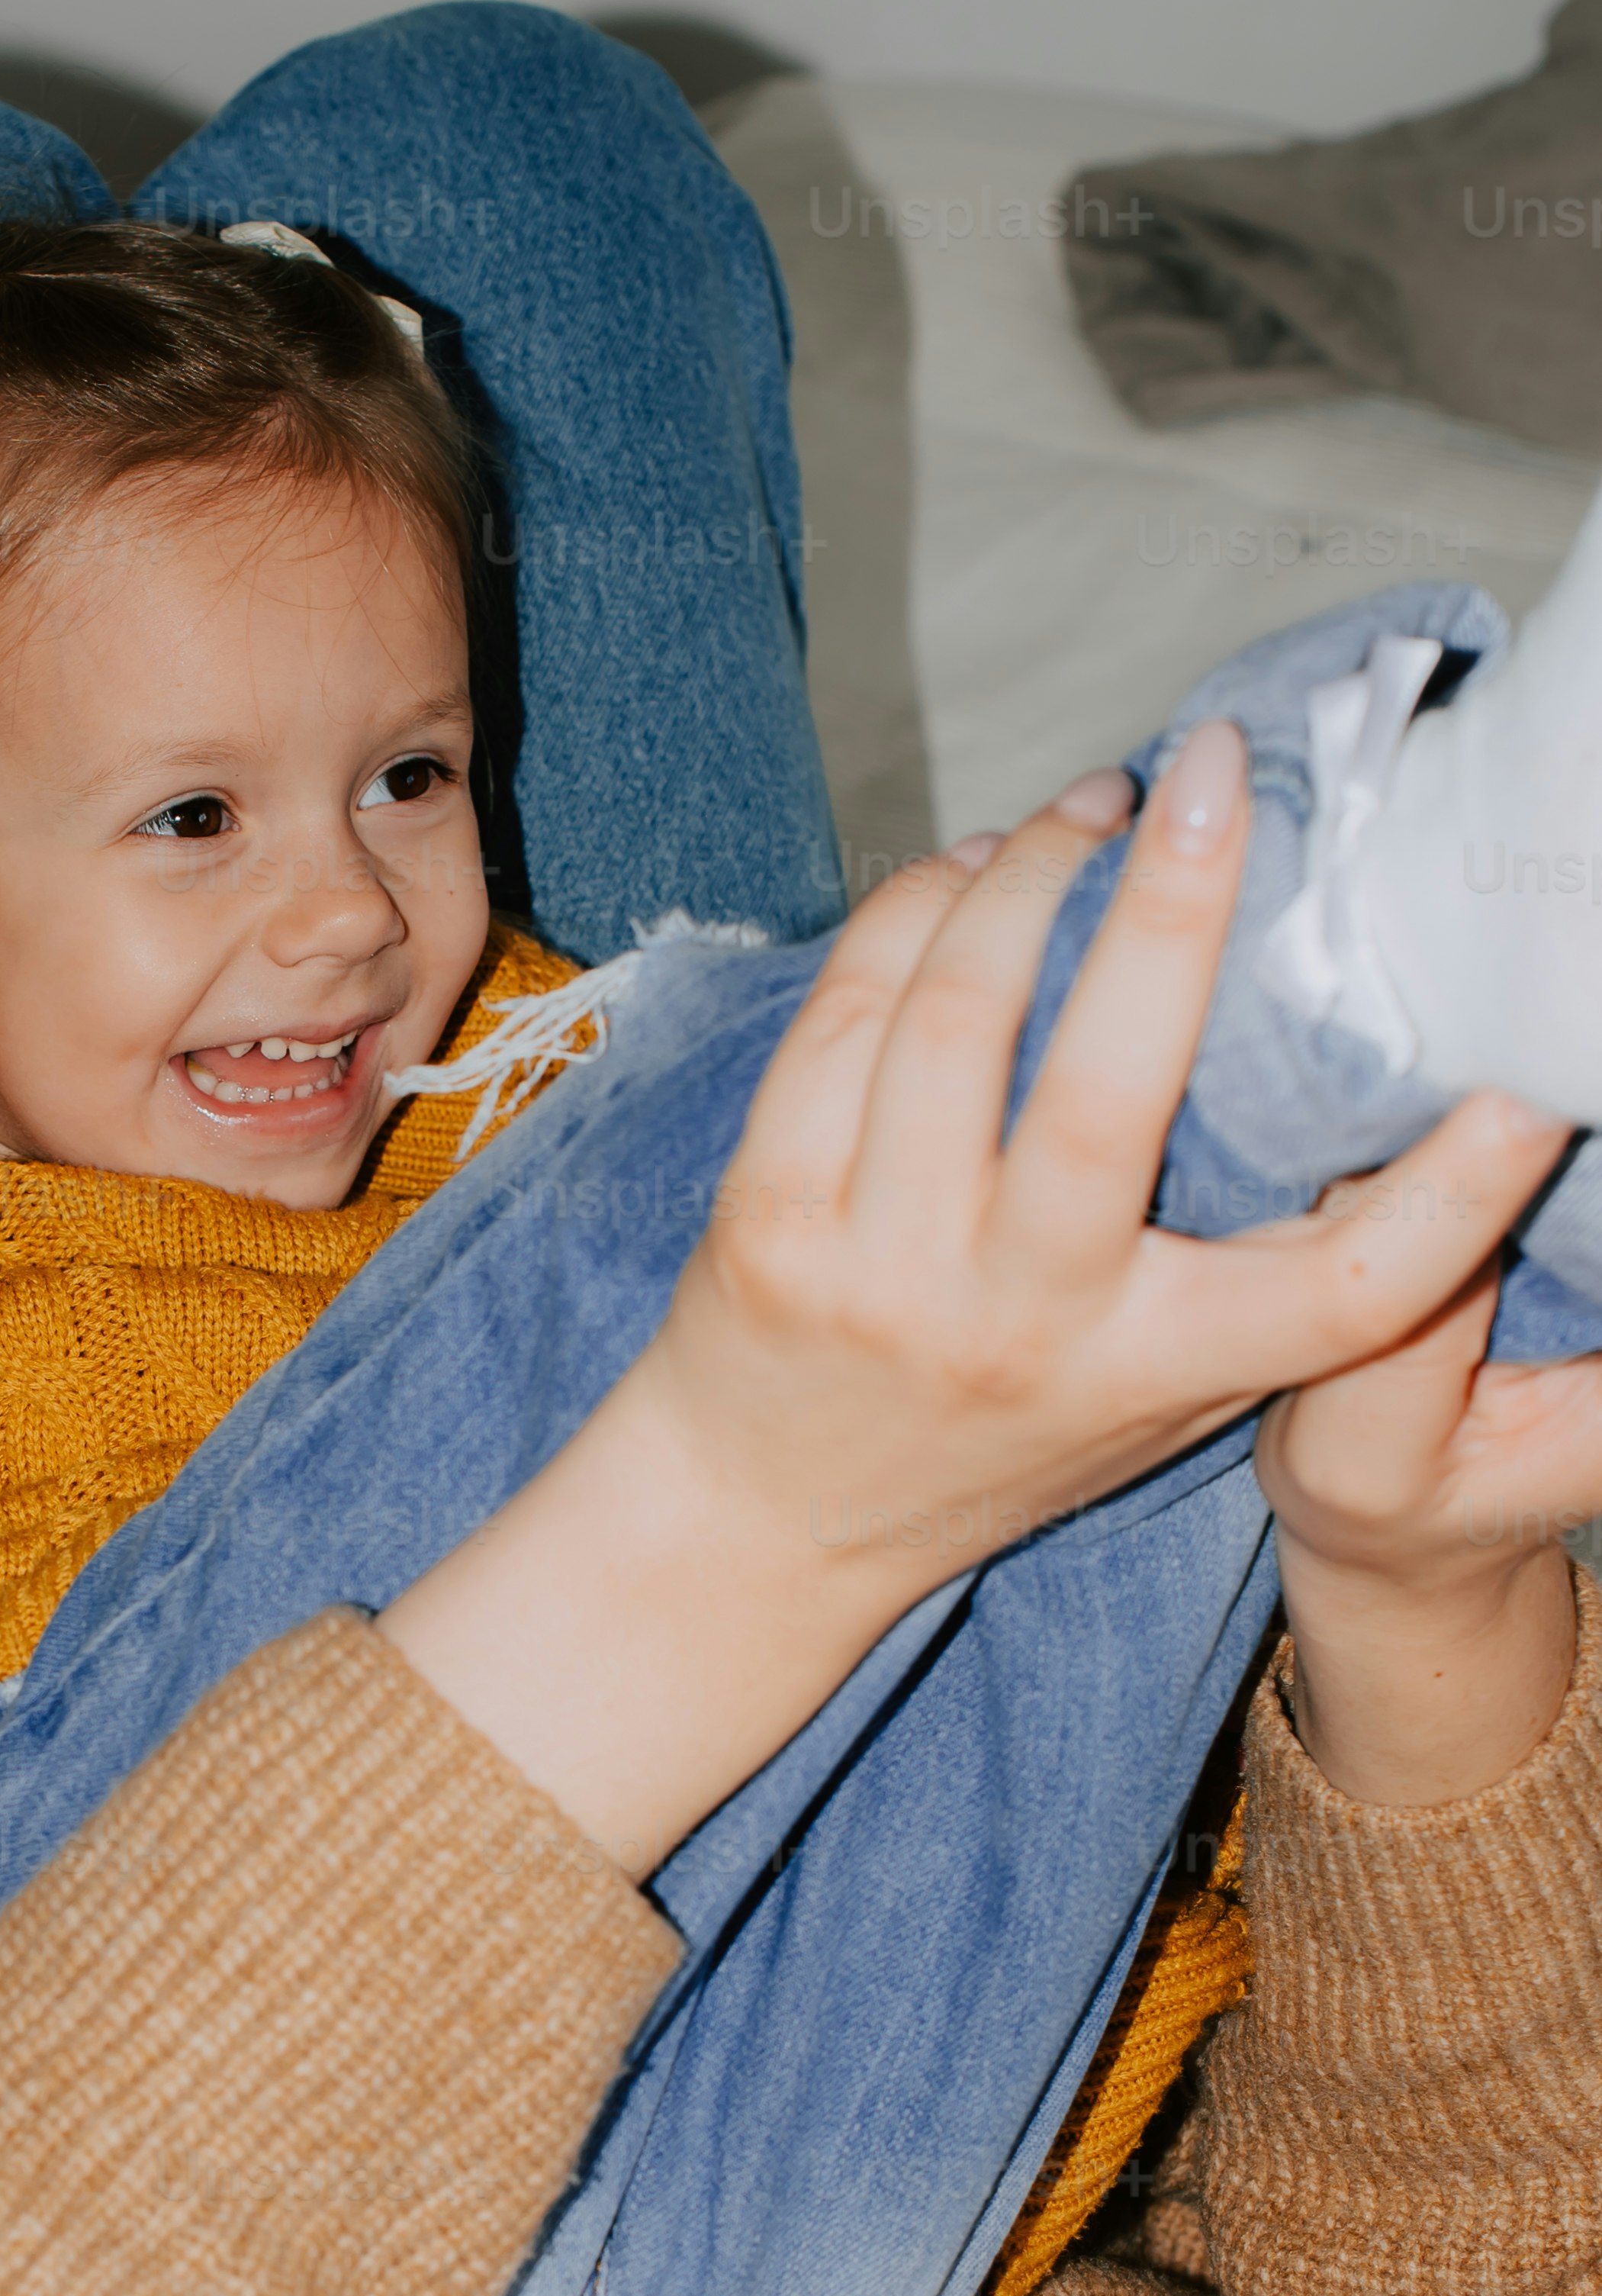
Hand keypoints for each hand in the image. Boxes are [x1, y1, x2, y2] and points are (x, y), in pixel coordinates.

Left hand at [385, 725, 1566, 1872]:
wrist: (769, 1521)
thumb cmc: (999, 1427)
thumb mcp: (1157, 1378)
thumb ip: (1263, 1267)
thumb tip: (1408, 1082)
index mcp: (1150, 1368)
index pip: (1344, 1294)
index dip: (1458, 1196)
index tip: (1528, 1086)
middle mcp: (1021, 1324)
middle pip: (1111, 1092)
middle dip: (1177, 904)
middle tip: (1221, 774)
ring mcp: (880, 1270)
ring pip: (959, 1015)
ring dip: (1033, 871)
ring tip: (1091, 810)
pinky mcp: (769, 1218)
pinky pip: (848, 1014)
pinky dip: (920, 910)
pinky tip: (974, 868)